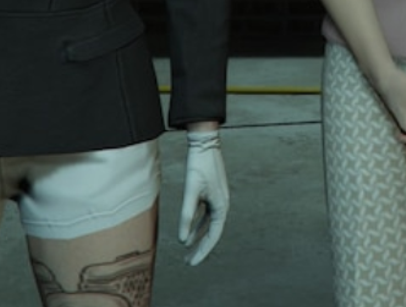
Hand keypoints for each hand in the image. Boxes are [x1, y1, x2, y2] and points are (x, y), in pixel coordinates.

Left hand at [178, 129, 227, 265]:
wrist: (204, 143)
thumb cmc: (199, 166)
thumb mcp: (191, 192)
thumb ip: (187, 216)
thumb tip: (182, 239)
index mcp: (221, 206)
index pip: (213, 235)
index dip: (203, 250)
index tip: (192, 263)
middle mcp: (222, 204)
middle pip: (212, 232)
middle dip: (201, 247)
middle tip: (189, 262)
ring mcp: (216, 199)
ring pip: (208, 224)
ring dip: (198, 237)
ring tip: (187, 250)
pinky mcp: (210, 193)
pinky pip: (204, 215)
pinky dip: (197, 224)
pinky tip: (188, 232)